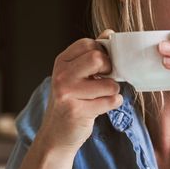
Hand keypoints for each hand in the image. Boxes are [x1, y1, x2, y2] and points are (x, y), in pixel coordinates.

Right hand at [36, 31, 121, 153]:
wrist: (56, 135)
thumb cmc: (70, 102)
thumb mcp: (75, 75)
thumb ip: (92, 54)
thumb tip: (109, 33)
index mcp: (62, 62)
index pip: (89, 44)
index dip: (102, 53)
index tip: (102, 66)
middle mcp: (62, 75)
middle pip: (98, 58)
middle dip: (110, 70)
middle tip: (104, 79)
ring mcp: (68, 93)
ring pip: (109, 83)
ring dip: (113, 91)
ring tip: (102, 96)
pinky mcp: (78, 111)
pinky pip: (110, 101)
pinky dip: (113, 103)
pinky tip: (101, 107)